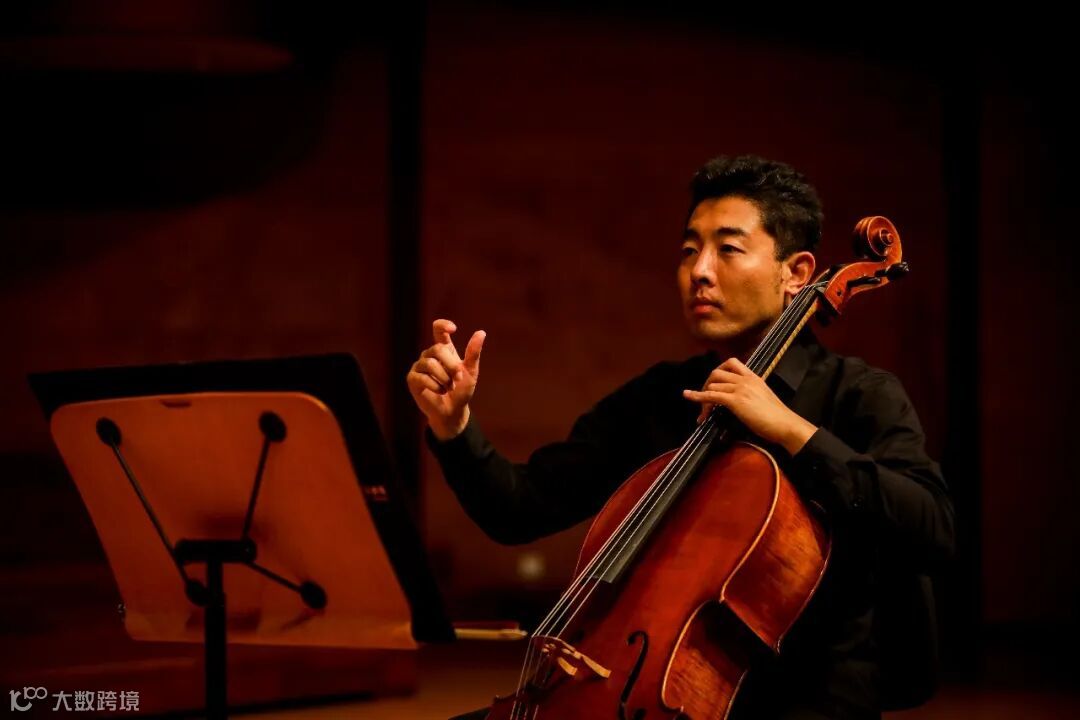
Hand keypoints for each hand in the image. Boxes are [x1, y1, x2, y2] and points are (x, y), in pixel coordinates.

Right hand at [406, 319, 485, 439]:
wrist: (453, 411)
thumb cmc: (461, 391)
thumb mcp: (471, 371)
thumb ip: (473, 353)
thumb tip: (481, 332)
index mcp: (444, 350)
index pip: (438, 330)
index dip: (443, 325)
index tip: (453, 329)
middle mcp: (429, 355)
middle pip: (437, 349)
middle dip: (451, 365)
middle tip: (457, 378)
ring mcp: (419, 366)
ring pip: (430, 363)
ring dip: (444, 378)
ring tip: (448, 387)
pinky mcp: (412, 379)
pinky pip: (423, 377)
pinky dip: (436, 386)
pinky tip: (440, 391)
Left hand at [682, 357, 816, 454]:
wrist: (785, 424)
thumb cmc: (777, 417)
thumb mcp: (763, 398)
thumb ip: (751, 393)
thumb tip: (740, 401)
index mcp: (753, 377)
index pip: (731, 363)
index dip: (718, 371)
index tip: (713, 383)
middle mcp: (745, 379)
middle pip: (717, 372)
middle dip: (706, 384)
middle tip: (705, 400)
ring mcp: (740, 389)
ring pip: (712, 385)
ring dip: (702, 398)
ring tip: (703, 413)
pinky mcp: (735, 401)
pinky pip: (711, 396)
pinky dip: (697, 396)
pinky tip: (688, 396)